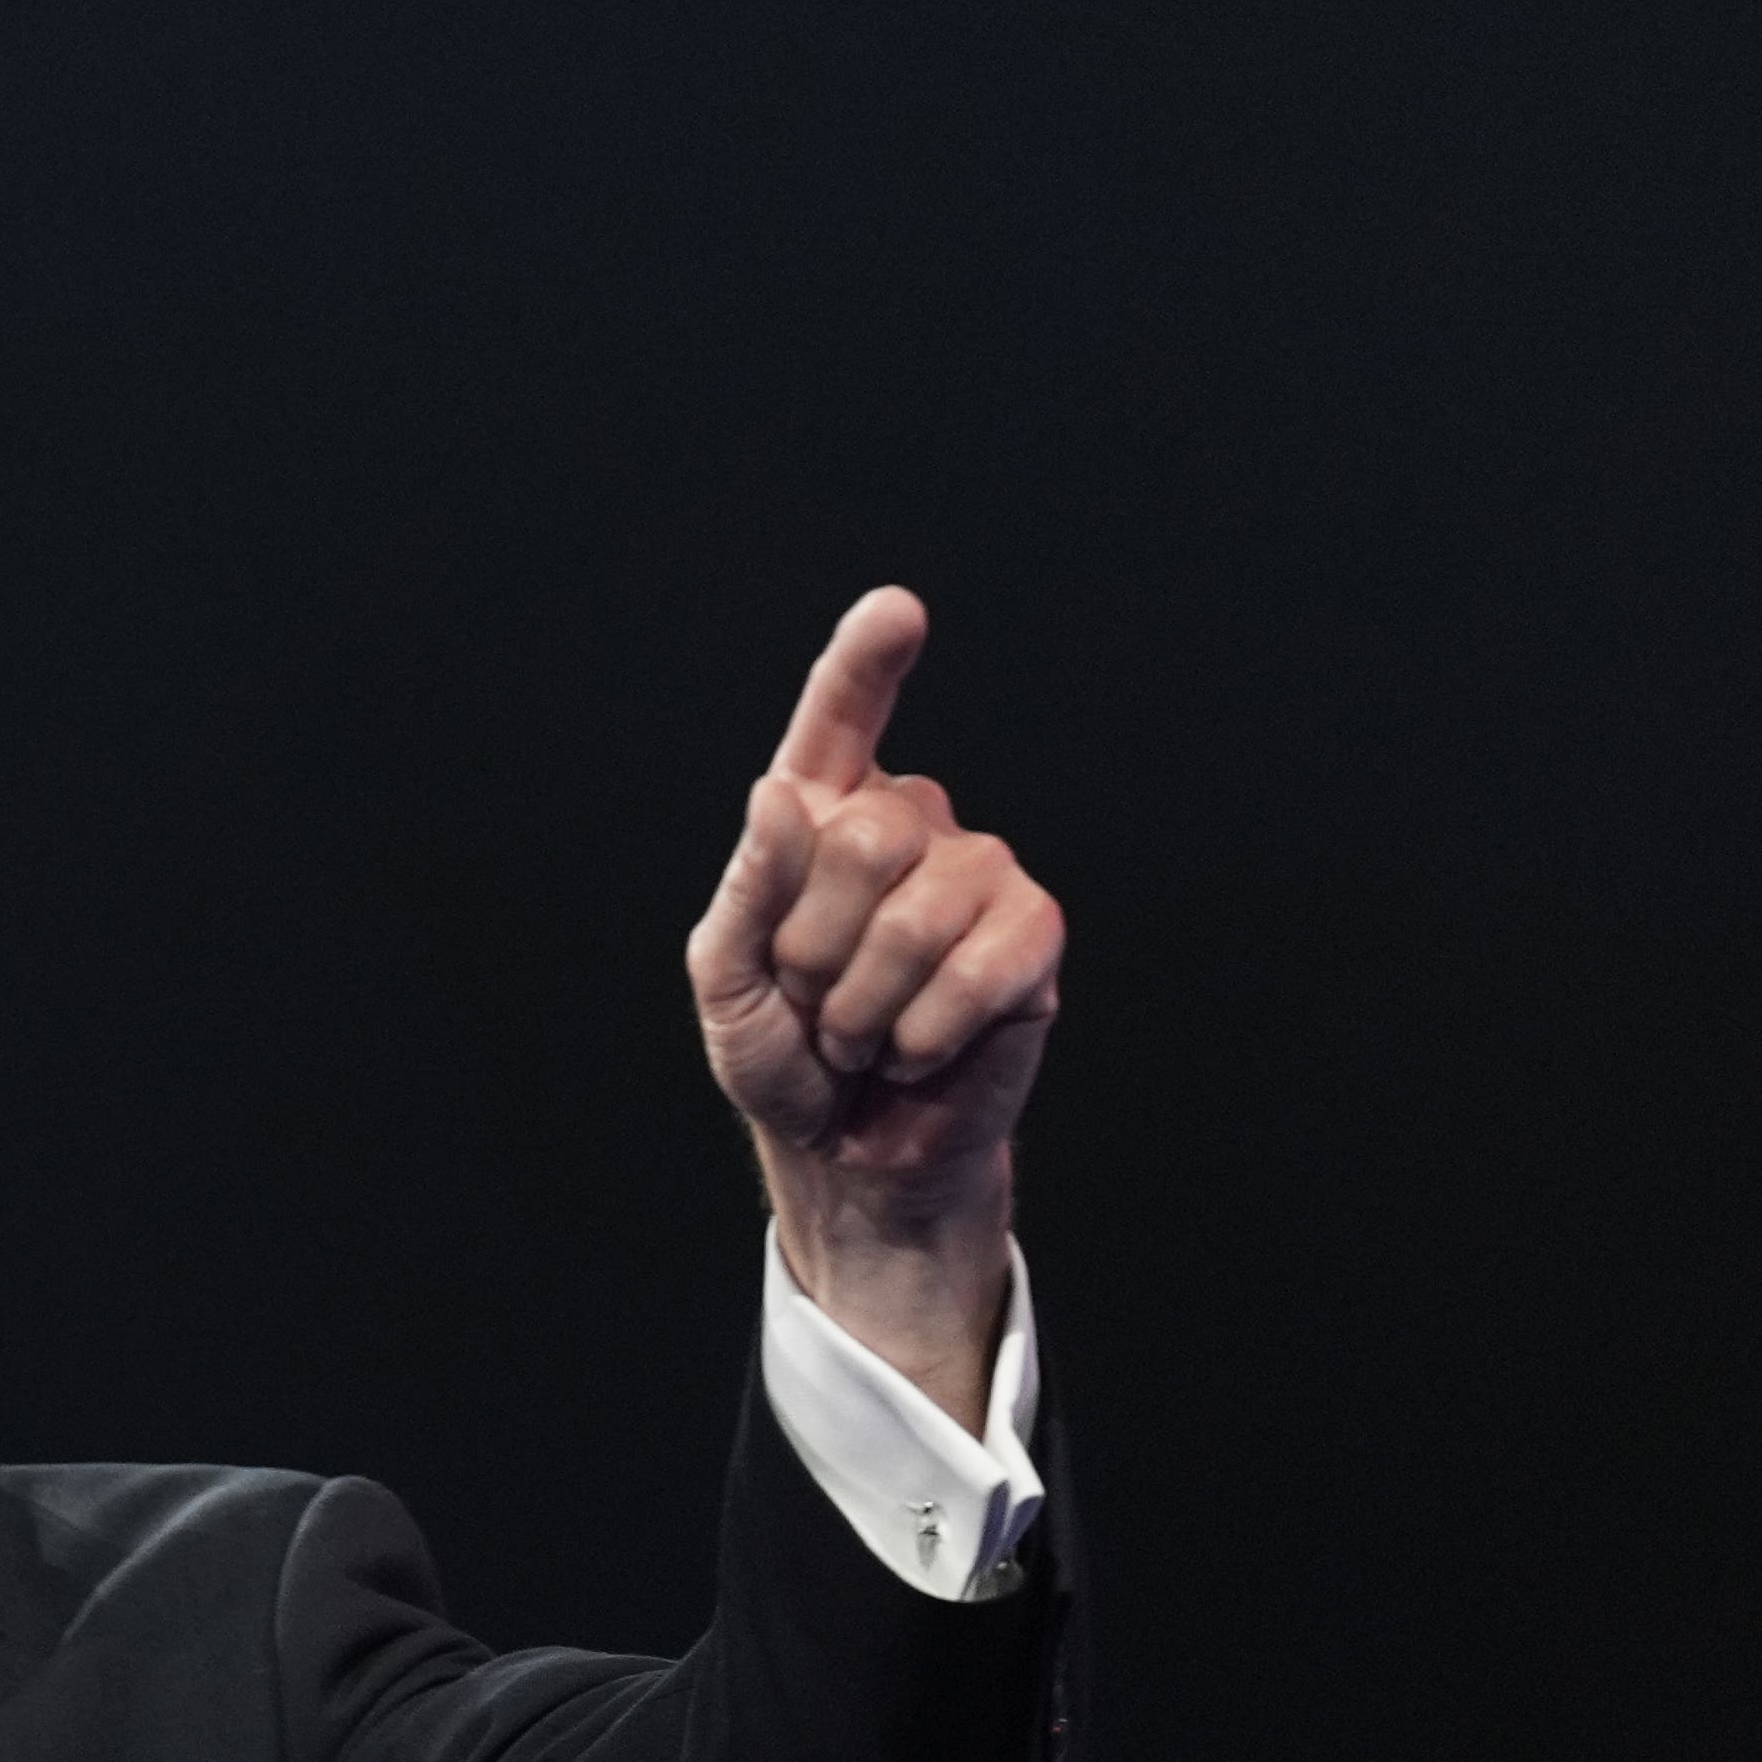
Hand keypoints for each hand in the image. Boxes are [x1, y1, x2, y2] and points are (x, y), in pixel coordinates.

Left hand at [683, 590, 1063, 1427]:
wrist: (846, 1151)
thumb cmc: (784, 1060)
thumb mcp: (729, 981)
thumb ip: (748, 889)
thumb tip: (783, 793)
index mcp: (820, 822)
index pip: (840, 726)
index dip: (865, 667)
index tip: (898, 610)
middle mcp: (907, 830)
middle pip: (863, 833)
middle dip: (816, 944)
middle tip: (816, 1004)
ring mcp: (977, 877)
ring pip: (920, 903)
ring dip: (869, 1000)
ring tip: (864, 1036)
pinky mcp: (1032, 938)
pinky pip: (987, 958)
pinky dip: (930, 1027)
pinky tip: (919, 1050)